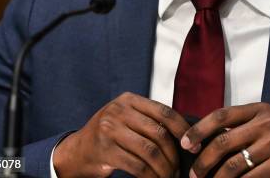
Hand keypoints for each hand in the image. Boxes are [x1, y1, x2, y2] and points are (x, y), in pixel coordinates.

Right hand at [53, 92, 189, 177]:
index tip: (194, 146)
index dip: (183, 129)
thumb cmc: (109, 135)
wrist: (75, 152)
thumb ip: (148, 119)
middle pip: (159, 133)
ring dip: (164, 168)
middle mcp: (118, 111)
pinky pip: (137, 166)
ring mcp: (110, 130)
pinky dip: (150, 177)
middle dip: (174, 154)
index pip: (164, 111)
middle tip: (179, 169)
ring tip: (169, 176)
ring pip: (150, 151)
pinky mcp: (105, 151)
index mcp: (128, 99)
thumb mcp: (126, 118)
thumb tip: (186, 134)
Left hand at [180, 103, 269, 177]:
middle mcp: (266, 124)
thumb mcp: (269, 118)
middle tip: (194, 174)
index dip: (199, 129)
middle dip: (203, 161)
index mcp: (260, 109)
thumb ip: (244, 123)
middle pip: (223, 142)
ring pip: (233, 165)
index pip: (221, 115)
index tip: (186, 143)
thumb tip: (209, 136)